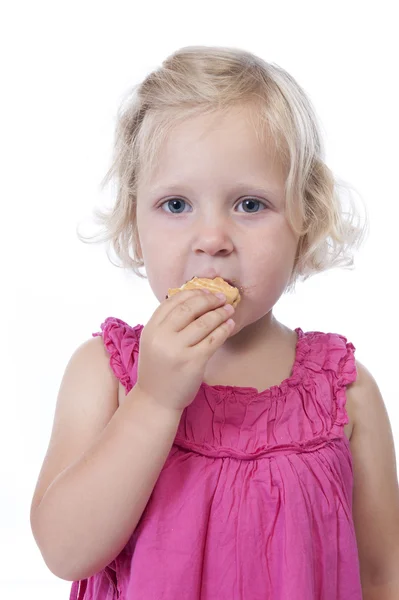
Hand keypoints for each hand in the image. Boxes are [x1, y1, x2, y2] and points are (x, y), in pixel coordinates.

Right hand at [136, 289, 234, 411]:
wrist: (155, 400)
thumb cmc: (158, 369)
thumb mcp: (154, 342)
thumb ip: (167, 323)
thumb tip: (193, 300)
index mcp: (151, 329)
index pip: (173, 301)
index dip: (192, 292)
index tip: (205, 291)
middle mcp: (162, 337)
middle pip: (190, 308)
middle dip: (209, 300)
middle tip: (221, 298)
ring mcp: (178, 350)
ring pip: (204, 323)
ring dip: (220, 313)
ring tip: (229, 309)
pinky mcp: (194, 362)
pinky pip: (213, 340)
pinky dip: (224, 329)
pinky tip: (229, 325)